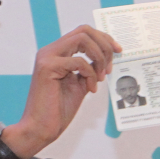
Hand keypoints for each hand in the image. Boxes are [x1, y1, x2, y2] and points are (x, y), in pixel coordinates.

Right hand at [0, 25, 119, 158]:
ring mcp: (47, 57)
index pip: (83, 32)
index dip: (104, 38)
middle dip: (105, 45)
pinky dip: (90, 74)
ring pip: (82, 39)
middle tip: (111, 66)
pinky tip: (90, 89)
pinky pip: (79, 61)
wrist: (41, 127)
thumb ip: (90, 70)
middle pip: (84, 30)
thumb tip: (106, 60)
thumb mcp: (81, 85)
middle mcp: (50, 50)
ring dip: (99, 57)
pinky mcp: (47, 67)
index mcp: (57, 53)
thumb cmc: (58, 109)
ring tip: (101, 77)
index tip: (118, 51)